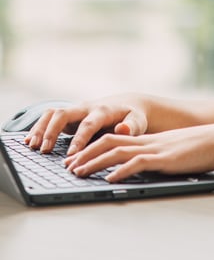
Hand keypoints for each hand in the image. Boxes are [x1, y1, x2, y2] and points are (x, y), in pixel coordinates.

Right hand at [25, 96, 148, 155]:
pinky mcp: (69, 116)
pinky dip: (38, 127)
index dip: (79, 139)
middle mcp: (86, 108)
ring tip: (32, 146)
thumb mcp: (137, 121)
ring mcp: (75, 111)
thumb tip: (123, 129)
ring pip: (53, 113)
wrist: (127, 104)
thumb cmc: (132, 116)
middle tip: (44, 150)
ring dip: (41, 128)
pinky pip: (49, 117)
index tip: (70, 155)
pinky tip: (29, 141)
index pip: (88, 123)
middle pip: (64, 113)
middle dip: (52, 131)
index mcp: (103, 111)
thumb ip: (132, 126)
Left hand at [64, 123, 213, 181]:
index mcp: (151, 139)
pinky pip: (138, 163)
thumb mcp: (177, 150)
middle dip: (86, 153)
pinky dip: (121, 171)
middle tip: (69, 165)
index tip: (78, 156)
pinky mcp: (165, 159)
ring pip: (117, 151)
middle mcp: (149, 141)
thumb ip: (160, 156)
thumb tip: (148, 166)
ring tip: (78, 172)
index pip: (116, 138)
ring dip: (95, 162)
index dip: (94, 146)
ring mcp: (156, 149)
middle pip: (109, 141)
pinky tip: (109, 179)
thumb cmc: (204, 146)